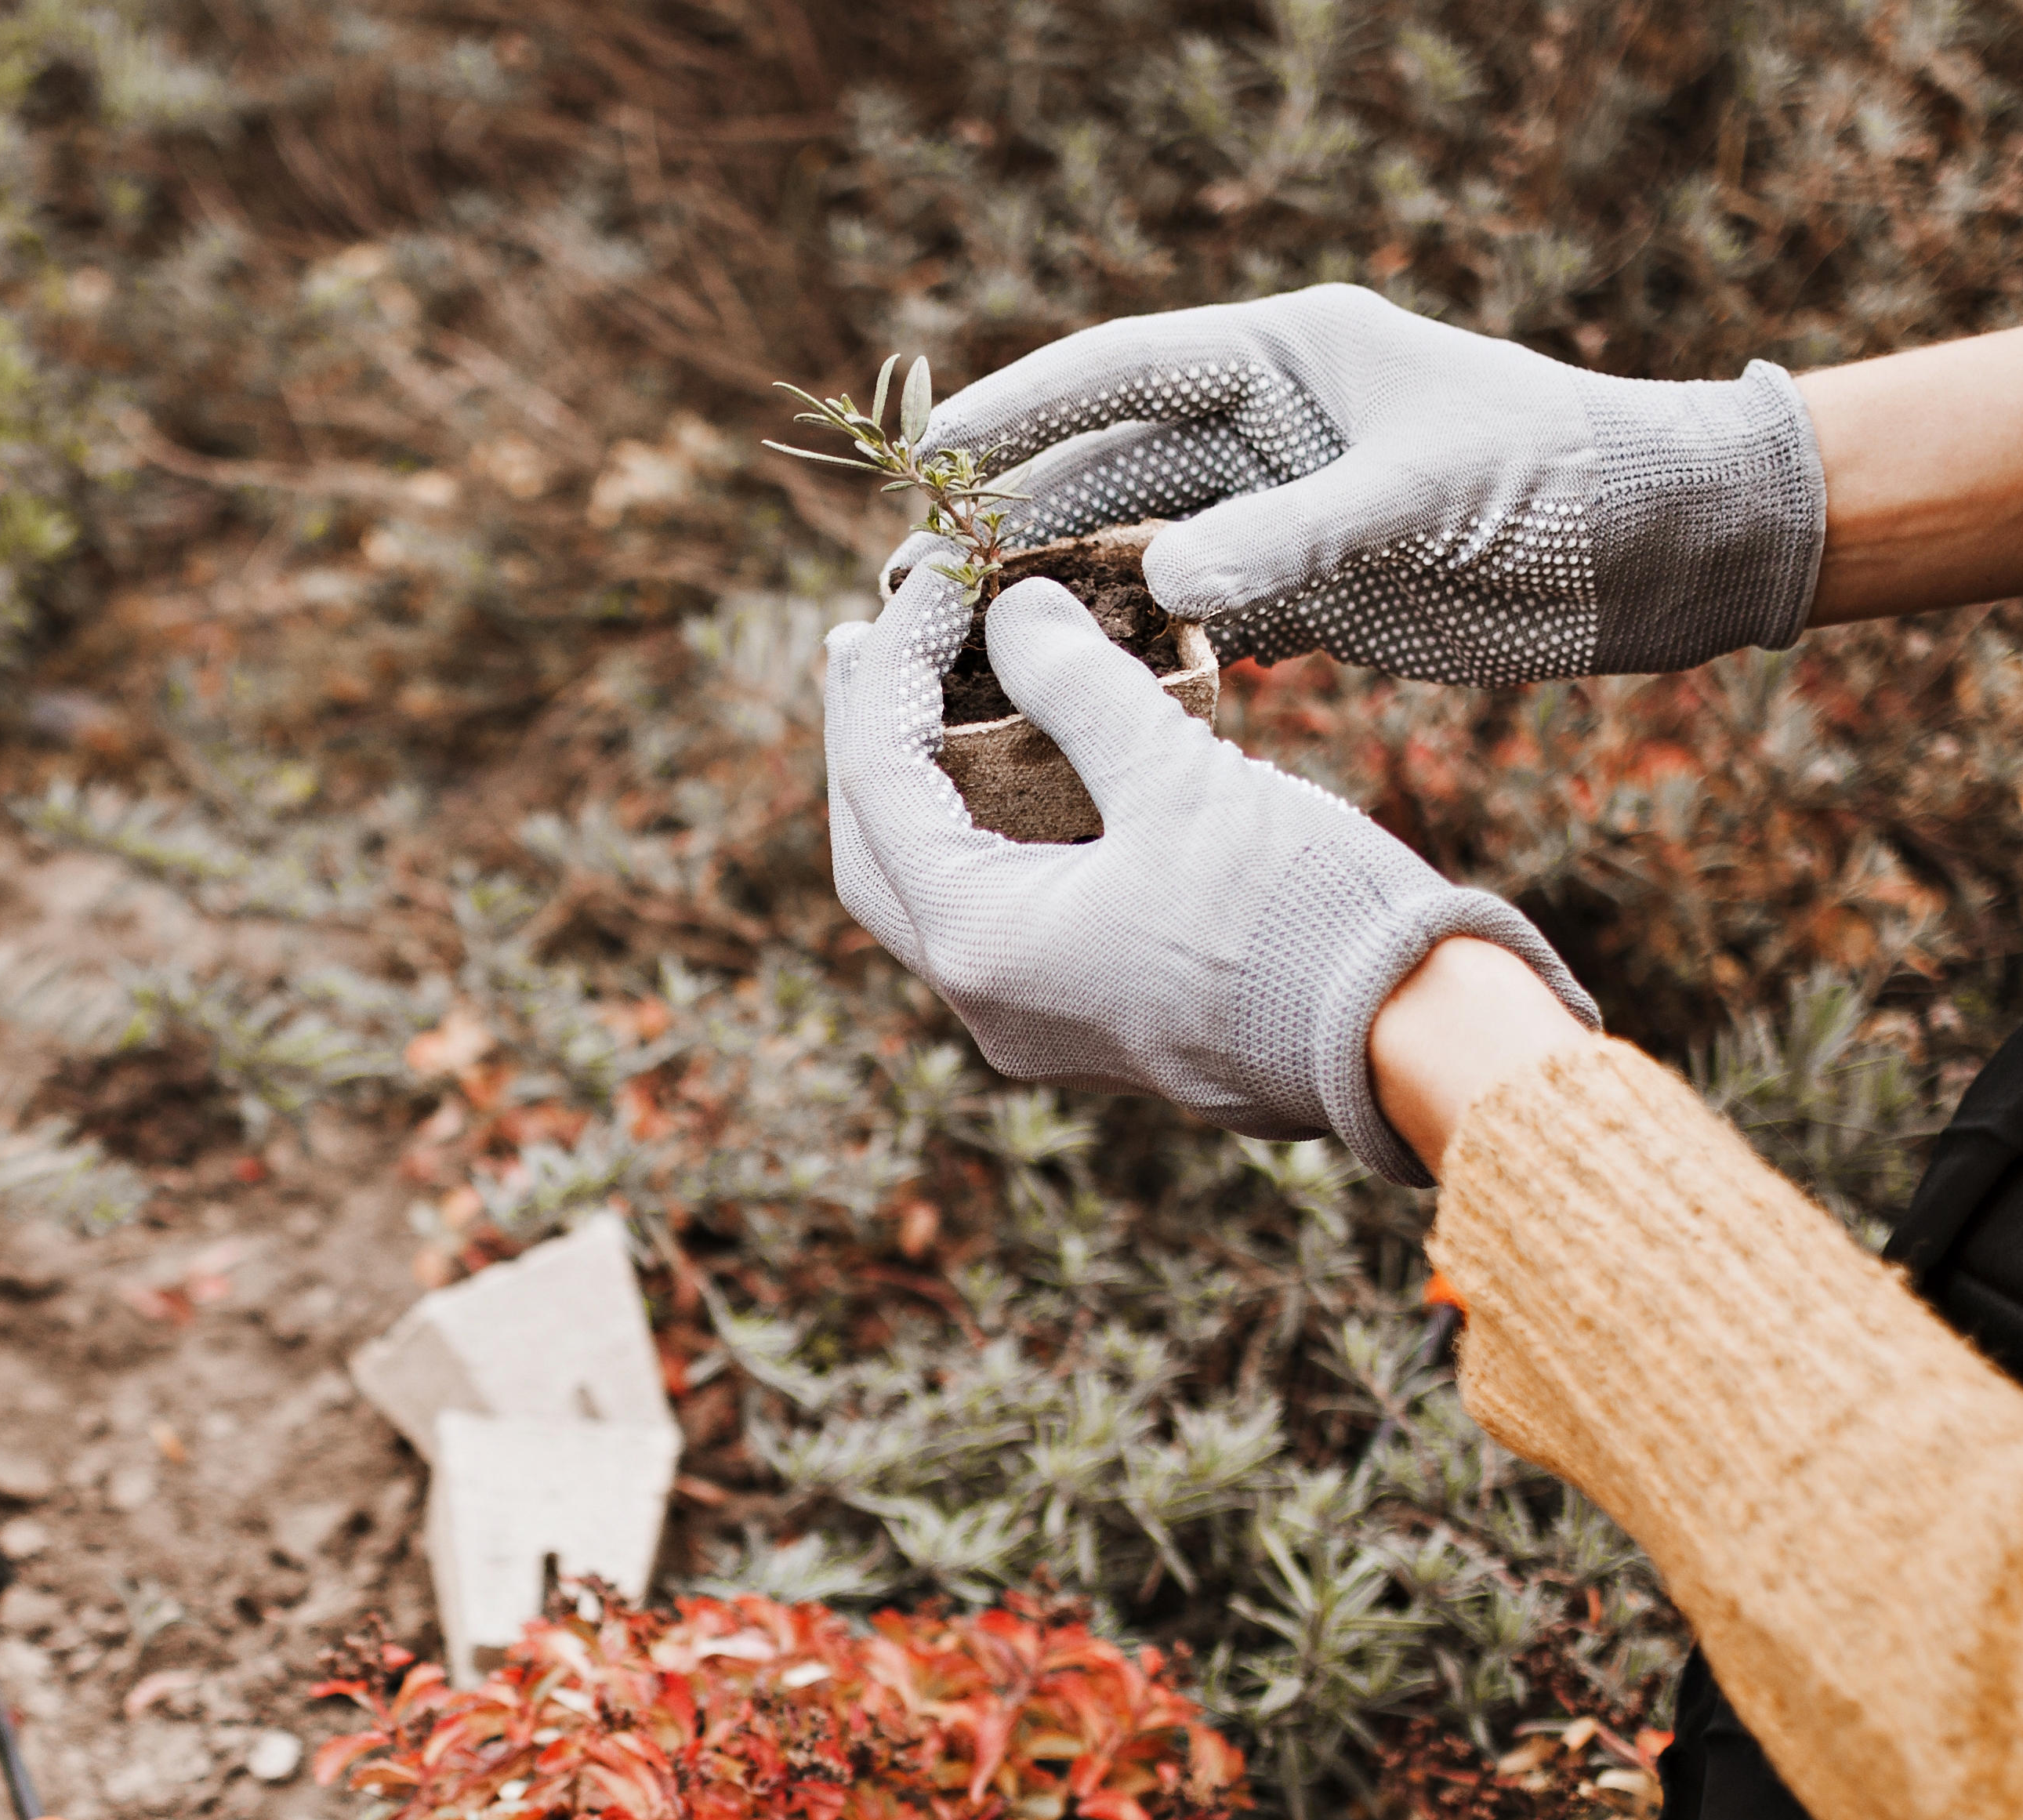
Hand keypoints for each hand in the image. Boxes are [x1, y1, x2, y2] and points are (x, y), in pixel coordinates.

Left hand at [825, 564, 1597, 1182]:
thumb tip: (1015, 609)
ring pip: (935, 886)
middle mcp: (984, 998)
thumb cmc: (1299, 914)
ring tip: (933, 688)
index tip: (936, 577)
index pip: (877, 778)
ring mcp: (1033, 1019)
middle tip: (873, 638)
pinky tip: (1015, 767)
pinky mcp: (1088, 1016)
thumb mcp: (1180, 778)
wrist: (1408, 1046)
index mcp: (981, 942)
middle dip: (869, 735)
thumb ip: (1080, 687)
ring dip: (926, 786)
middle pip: (875, 846)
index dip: (891, 662)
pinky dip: (991, 831)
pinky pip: (1003, 911)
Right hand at [917, 283, 1823, 684]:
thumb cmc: (1564, 481)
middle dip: (1008, 525)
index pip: (1122, 371)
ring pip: (1131, 555)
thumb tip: (1162, 579)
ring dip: (1052, 600)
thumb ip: (1292, 536)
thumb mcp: (1427, 496)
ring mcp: (1274, 515)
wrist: (1667, 553)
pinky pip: (1185, 624)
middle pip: (1104, 473)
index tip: (933, 453)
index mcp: (1284, 359)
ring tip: (958, 649)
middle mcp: (1263, 431)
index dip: (1020, 410)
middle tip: (914, 584)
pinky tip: (1061, 698)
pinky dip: (1127, 656)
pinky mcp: (1297, 595)